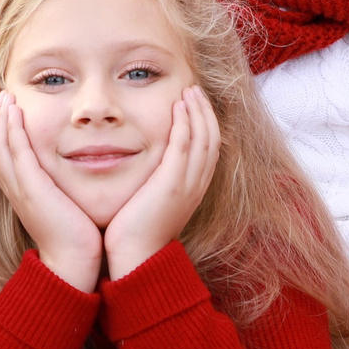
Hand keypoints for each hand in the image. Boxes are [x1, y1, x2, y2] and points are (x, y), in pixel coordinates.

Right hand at [0, 93, 102, 291]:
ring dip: (0, 118)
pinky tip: (15, 112)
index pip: (1, 155)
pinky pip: (15, 152)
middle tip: (3, 96)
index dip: (0, 131)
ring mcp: (20, 189)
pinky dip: (12, 130)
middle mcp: (14, 189)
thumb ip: (60, 189)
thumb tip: (69, 177)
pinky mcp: (31, 189)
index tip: (7, 110)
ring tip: (6, 97)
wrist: (73, 263)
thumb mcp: (63, 207)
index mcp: (20, 193)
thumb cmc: (76, 238)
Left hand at [103, 88, 218, 279]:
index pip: (208, 149)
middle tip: (194, 90)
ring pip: (203, 138)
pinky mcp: (173, 184)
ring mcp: (188, 185)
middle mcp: (196, 186)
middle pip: (212, 139)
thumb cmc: (136, 235)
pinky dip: (185, 122)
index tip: (194, 105)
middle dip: (205, 112)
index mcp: (193, 190)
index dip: (205, 124)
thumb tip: (147, 172)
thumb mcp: (152, 204)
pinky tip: (179, 106)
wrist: (135, 258)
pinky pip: (184, 145)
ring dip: (198, 111)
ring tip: (189, 90)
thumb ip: (155, 184)